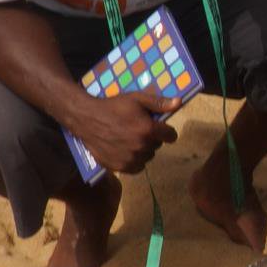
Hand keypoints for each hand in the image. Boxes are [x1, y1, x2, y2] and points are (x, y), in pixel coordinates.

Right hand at [65, 93, 182, 172]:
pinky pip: (136, 167)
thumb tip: (179, 103)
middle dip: (151, 138)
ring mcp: (130, 159)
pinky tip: (124, 149)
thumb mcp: (136, 99)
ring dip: (143, 150)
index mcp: (148, 130)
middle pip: (157, 146)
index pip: (171, 136)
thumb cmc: (113, 106)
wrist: (87, 119)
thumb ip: (159, 103)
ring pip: (147, 157)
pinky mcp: (120, 167)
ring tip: (129, 139)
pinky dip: (133, 160)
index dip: (166, 130)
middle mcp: (141, 147)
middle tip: (138, 129)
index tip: (158, 127)